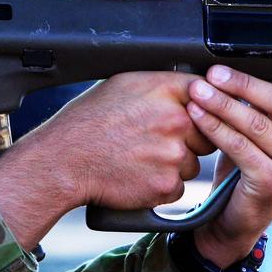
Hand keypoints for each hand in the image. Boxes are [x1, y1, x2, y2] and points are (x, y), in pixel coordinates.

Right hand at [0, 71, 210, 249]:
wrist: (64, 160)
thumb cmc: (87, 122)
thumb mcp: (123, 84)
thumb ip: (162, 85)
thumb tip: (191, 88)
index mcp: (165, 90)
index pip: (207, 93)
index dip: (201, 106)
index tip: (193, 114)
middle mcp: (175, 120)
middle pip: (206, 132)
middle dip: (188, 139)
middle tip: (155, 141)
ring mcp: (173, 154)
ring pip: (192, 163)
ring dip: (174, 165)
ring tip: (140, 158)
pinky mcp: (166, 184)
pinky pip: (178, 186)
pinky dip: (161, 185)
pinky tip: (137, 174)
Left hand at [186, 66, 271, 267]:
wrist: (236, 216)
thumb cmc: (250, 166)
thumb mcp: (268, 131)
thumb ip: (270, 103)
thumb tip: (238, 66)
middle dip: (243, 84)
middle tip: (214, 75)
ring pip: (258, 122)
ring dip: (222, 103)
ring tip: (198, 93)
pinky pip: (241, 145)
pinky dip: (216, 127)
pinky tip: (199, 116)